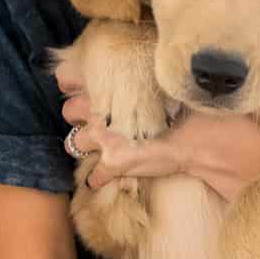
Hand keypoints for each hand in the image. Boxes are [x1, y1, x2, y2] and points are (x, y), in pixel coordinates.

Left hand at [61, 87, 183, 189]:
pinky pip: (93, 176)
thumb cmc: (176, 107)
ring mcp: (103, 137)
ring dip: (83, 146)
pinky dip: (97, 179)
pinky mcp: (111, 162)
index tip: (82, 93)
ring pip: (73, 142)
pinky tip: (100, 179)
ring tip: (95, 148)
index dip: (74, 88)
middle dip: (77, 117)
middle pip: (69, 111)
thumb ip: (126, 87)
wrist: (190, 136)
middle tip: (91, 121)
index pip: (69, 79)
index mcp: (107, 85)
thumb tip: (120, 85)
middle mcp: (100, 109)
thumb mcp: (147, 88)